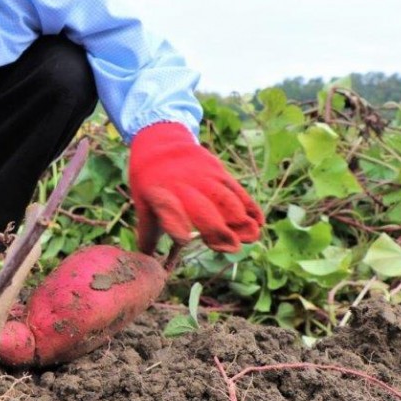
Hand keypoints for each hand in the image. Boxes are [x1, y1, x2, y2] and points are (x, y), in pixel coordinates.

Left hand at [128, 122, 262, 253]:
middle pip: (205, 211)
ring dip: (240, 221)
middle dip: (219, 231)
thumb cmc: (149, 178)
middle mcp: (184, 187)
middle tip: (231, 248)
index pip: (167, 212)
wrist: (160, 140)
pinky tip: (259, 222)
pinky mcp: (218, 172)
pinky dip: (250, 206)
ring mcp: (204, 179)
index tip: (183, 238)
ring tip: (249, 238)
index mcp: (160, 195)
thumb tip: (145, 260)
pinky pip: (237, 190)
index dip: (175, 225)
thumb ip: (147, 231)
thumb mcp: (141, 200)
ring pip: (226, 201)